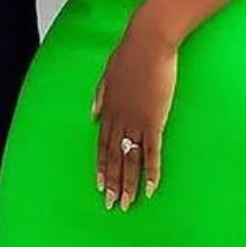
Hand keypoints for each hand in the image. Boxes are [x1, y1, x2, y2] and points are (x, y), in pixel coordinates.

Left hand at [92, 16, 177, 209]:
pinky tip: (150, 188)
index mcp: (108, 109)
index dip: (101, 166)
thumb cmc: (130, 53)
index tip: (100, 184)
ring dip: (128, 183)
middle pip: (113, 157)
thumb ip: (99, 95)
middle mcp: (118, 119)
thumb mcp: (107, 74)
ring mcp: (135, 121)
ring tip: (128, 204)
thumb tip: (91, 113)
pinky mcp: (153, 119)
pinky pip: (151, 152)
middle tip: (112, 205)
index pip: (102, 144)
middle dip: (112, 182)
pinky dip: (150, 171)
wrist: (148, 41)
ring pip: (129, 160)